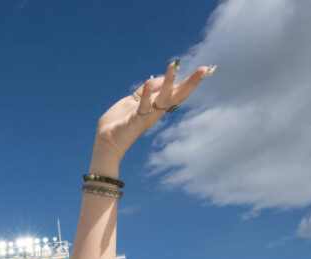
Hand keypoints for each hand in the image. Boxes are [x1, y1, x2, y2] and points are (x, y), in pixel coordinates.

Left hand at [91, 61, 214, 169]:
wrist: (105, 140)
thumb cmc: (118, 121)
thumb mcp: (133, 100)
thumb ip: (146, 91)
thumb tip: (158, 78)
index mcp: (157, 106)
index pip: (177, 91)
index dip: (190, 81)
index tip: (205, 69)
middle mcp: (156, 111)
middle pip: (178, 95)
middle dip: (191, 82)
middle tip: (205, 69)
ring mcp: (148, 116)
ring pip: (163, 98)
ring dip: (169, 81)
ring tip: (174, 66)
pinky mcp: (137, 120)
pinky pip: (143, 106)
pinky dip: (145, 94)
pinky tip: (148, 81)